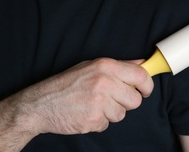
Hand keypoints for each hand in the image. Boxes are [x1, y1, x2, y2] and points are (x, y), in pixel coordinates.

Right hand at [22, 58, 153, 134]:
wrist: (40, 104)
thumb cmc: (66, 84)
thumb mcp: (91, 66)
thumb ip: (119, 65)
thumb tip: (141, 63)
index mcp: (106, 66)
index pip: (141, 75)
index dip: (147, 85)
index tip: (146, 90)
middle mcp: (105, 82)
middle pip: (135, 100)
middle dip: (127, 103)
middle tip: (112, 99)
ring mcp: (99, 102)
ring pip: (122, 114)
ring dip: (111, 113)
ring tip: (94, 105)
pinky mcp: (93, 119)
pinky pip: (107, 124)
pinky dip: (99, 122)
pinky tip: (86, 113)